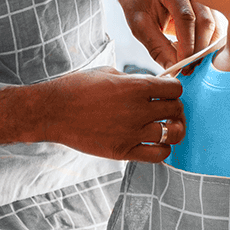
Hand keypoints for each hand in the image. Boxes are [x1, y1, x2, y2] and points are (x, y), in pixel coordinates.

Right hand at [39, 67, 184, 162]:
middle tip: (167, 109)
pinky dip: (163, 149)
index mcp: (136, 87)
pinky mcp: (123, 152)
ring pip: (173, 134)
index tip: (168, 92)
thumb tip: (152, 87)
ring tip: (165, 127)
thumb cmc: (77, 88)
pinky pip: (158, 155)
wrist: (52, 112)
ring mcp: (132, 133)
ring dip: (173, 129)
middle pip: (176, 110)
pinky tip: (156, 142)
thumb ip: (134, 81)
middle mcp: (138, 110)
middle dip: (174, 108)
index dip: (174, 90)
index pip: (175, 89)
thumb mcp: (108, 73)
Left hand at [119, 0, 219, 69]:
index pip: (185, 17)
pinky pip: (216, 28)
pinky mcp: (209, 7)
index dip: (187, 44)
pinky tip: (196, 54)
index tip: (182, 65)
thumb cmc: (138, 6)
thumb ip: (157, 47)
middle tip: (189, 69)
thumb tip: (175, 70)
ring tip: (192, 64)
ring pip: (215, 26)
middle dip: (199, 49)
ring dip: (206, 49)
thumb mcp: (140, 27)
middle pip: (205, 21)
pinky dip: (209, 45)